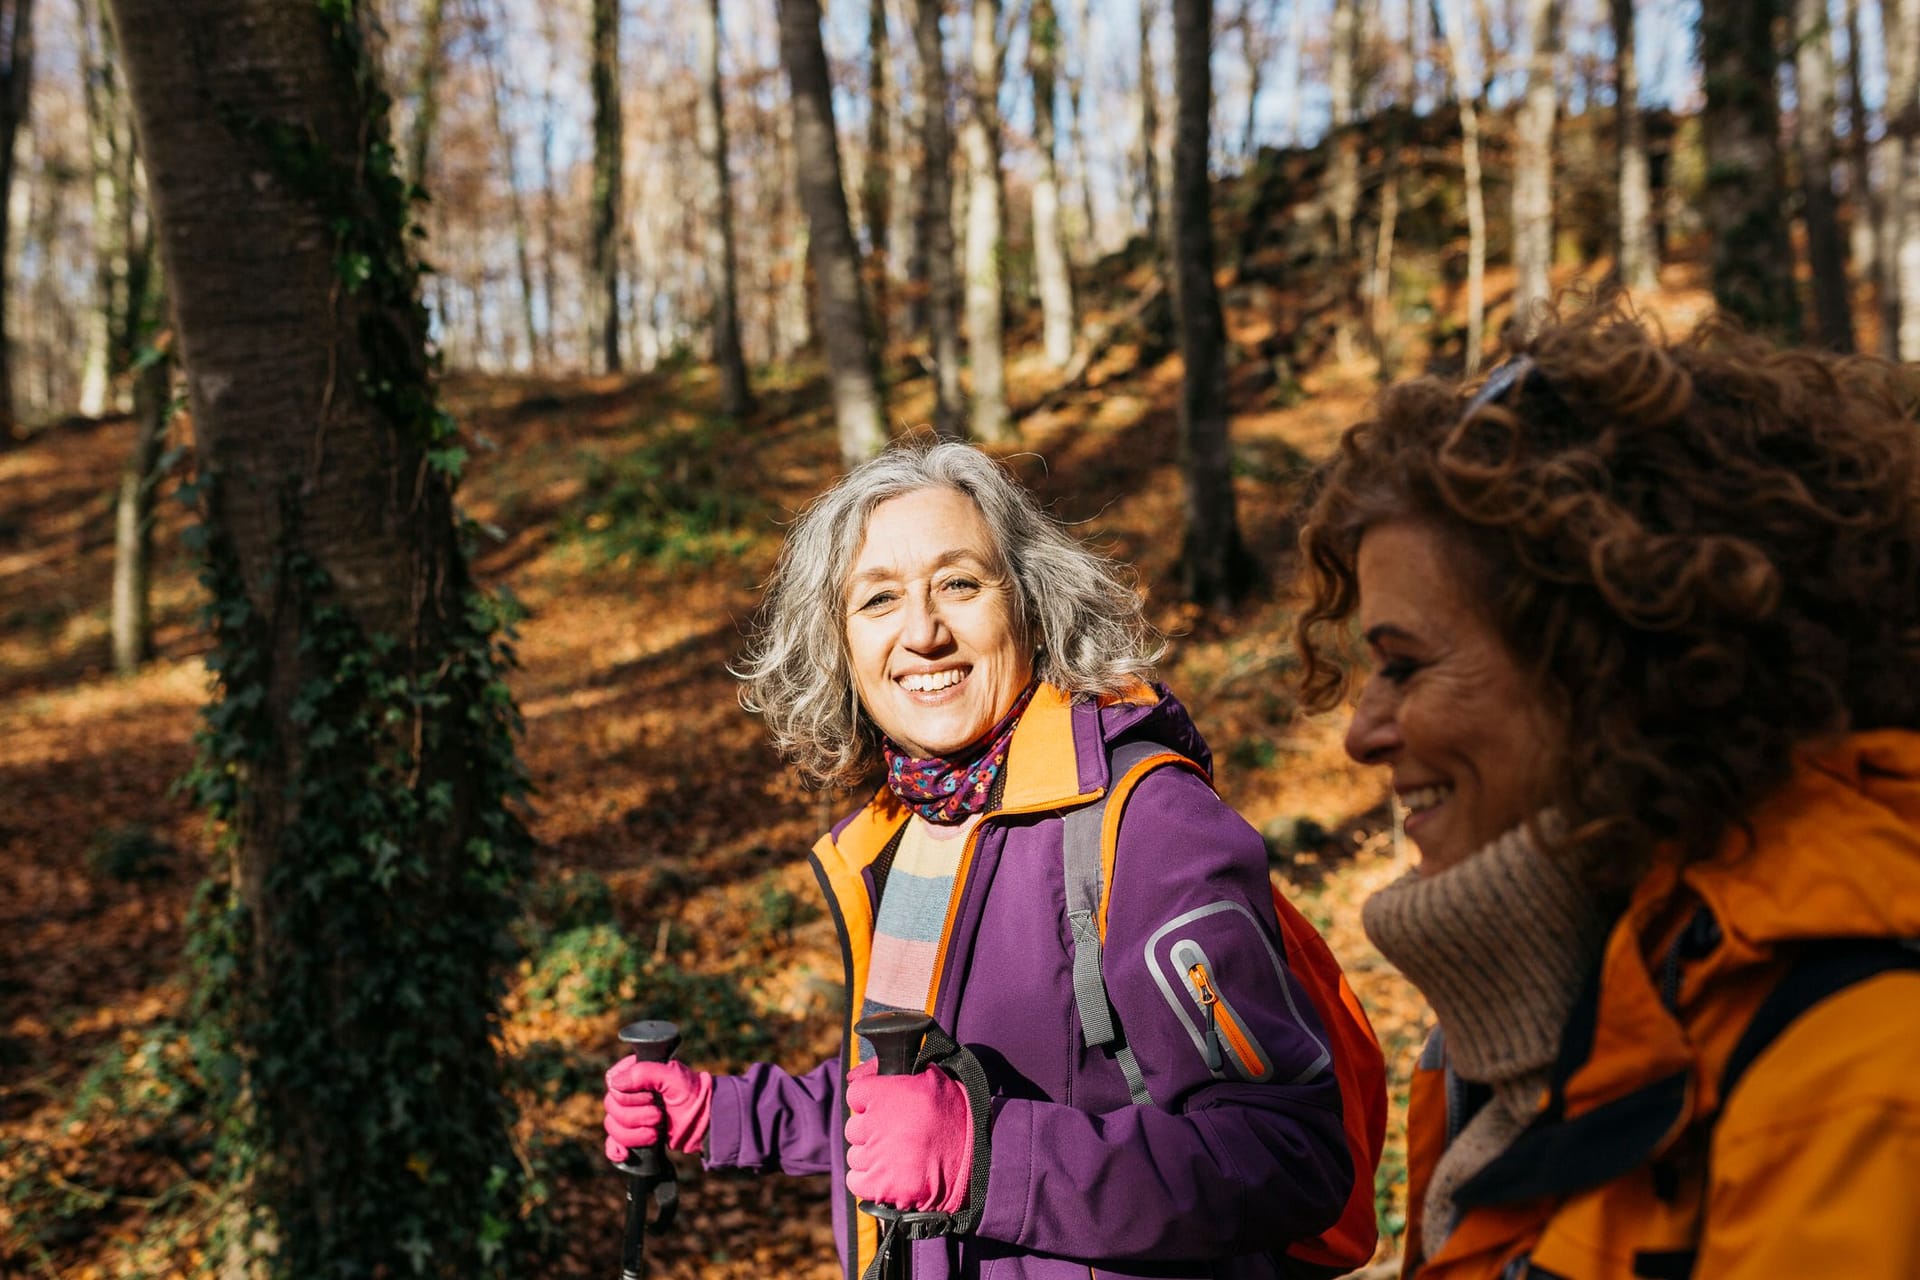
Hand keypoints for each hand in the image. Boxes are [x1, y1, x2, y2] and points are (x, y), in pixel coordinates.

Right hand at [603, 1058, 713, 1161]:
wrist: (705, 1123)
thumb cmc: (692, 1095)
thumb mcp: (673, 1077)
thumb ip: (645, 1073)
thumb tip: (616, 1083)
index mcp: (636, 1073)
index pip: (613, 1083)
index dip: (628, 1094)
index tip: (651, 1097)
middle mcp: (630, 1093)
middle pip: (612, 1107)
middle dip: (635, 1116)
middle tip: (658, 1115)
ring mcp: (630, 1115)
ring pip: (612, 1126)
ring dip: (633, 1134)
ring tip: (655, 1133)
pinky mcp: (633, 1135)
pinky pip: (612, 1145)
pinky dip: (616, 1150)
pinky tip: (625, 1153)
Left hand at [844, 1058, 973, 1214]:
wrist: (978, 1157)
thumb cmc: (955, 1114)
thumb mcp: (929, 1078)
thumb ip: (887, 1070)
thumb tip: (853, 1076)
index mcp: (886, 1093)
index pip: (855, 1094)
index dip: (870, 1100)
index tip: (886, 1107)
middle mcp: (877, 1123)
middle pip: (854, 1127)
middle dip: (872, 1130)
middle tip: (897, 1134)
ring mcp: (877, 1157)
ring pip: (855, 1155)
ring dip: (872, 1156)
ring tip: (899, 1155)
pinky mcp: (880, 1186)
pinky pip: (857, 1181)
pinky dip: (870, 1180)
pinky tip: (891, 1174)